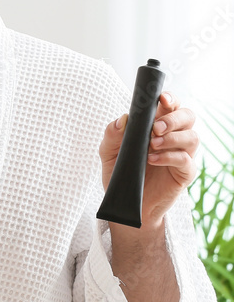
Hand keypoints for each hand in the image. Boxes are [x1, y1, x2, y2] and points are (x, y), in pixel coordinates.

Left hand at [99, 91, 198, 228]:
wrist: (125, 202)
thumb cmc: (120, 173)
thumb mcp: (109, 152)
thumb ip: (112, 135)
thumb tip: (123, 119)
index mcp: (156, 127)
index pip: (171, 106)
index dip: (170, 99)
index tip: (162, 98)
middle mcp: (173, 137)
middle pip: (188, 116)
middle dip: (173, 118)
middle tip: (155, 128)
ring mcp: (181, 155)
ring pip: (192, 137)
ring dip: (172, 137)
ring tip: (152, 145)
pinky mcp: (184, 173)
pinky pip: (186, 160)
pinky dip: (170, 157)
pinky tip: (153, 160)